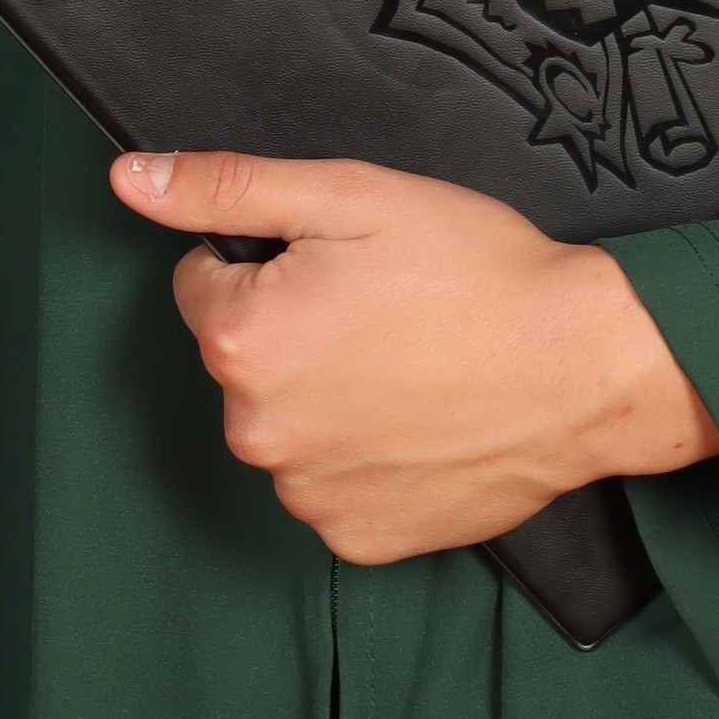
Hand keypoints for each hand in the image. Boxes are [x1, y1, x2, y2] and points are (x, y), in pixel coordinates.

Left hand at [111, 147, 718, 562]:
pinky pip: (334, 487)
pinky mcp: (358, 538)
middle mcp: (256, 430)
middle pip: (244, 360)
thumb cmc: (478, 272)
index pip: (205, 283)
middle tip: (385, 310)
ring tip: (413, 365)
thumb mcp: (350, 196)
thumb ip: (229, 187)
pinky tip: (422, 422)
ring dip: (329, 398)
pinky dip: (366, 458)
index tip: (342, 265)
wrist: (587, 365)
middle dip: (296, 331)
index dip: (272, 261)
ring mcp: (307, 494)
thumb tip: (131, 180)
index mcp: (241, 338)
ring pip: (289, 426)